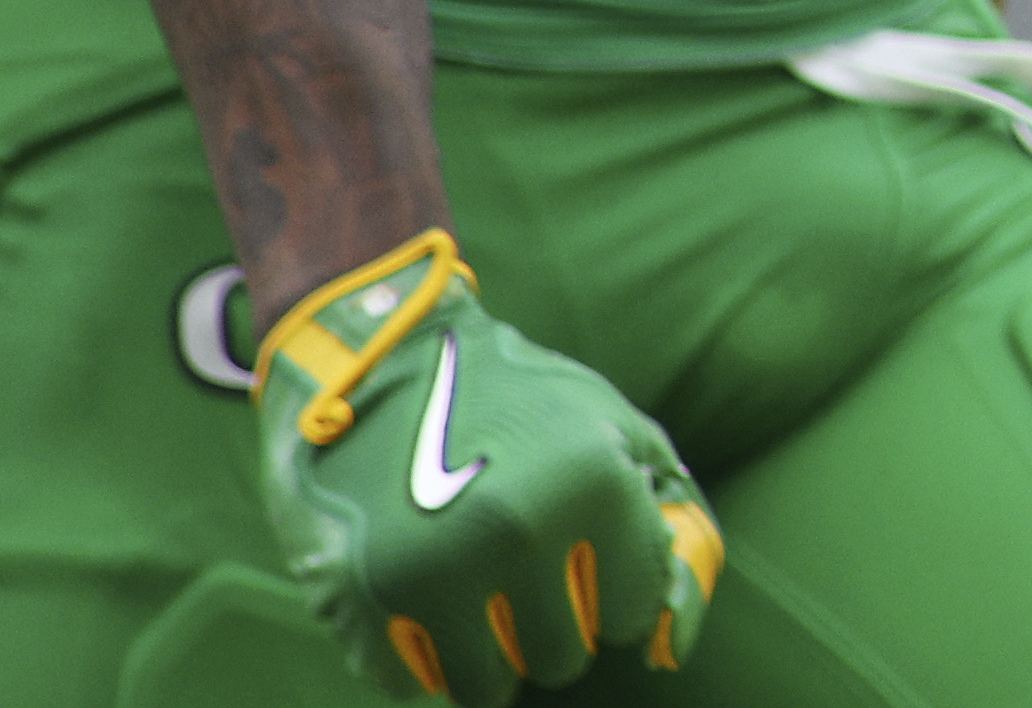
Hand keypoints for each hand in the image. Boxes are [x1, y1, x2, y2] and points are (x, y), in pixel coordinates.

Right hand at [249, 233, 717, 696]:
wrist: (377, 358)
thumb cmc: (517, 402)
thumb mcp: (616, 432)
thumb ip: (674, 528)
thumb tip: (671, 648)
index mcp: (594, 482)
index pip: (632, 614)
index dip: (611, 589)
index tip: (584, 556)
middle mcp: (517, 528)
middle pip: (560, 658)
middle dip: (550, 625)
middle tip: (520, 571)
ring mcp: (432, 567)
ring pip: (486, 688)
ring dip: (486, 651)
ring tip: (474, 588)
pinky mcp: (357, 596)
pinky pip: (410, 683)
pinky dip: (418, 654)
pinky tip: (417, 590)